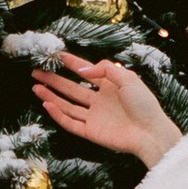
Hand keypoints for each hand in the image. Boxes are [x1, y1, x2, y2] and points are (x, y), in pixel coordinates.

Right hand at [30, 49, 182, 168]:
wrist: (150, 132)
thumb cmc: (144, 104)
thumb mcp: (128, 78)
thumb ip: (105, 69)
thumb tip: (83, 69)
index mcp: (109, 86)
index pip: (85, 71)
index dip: (70, 63)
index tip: (55, 55)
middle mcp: (99, 101)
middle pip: (71, 88)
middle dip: (54, 80)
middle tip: (37, 72)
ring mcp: (94, 117)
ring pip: (67, 105)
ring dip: (52, 96)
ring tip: (36, 87)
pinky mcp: (91, 132)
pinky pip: (71, 123)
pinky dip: (58, 115)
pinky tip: (47, 104)